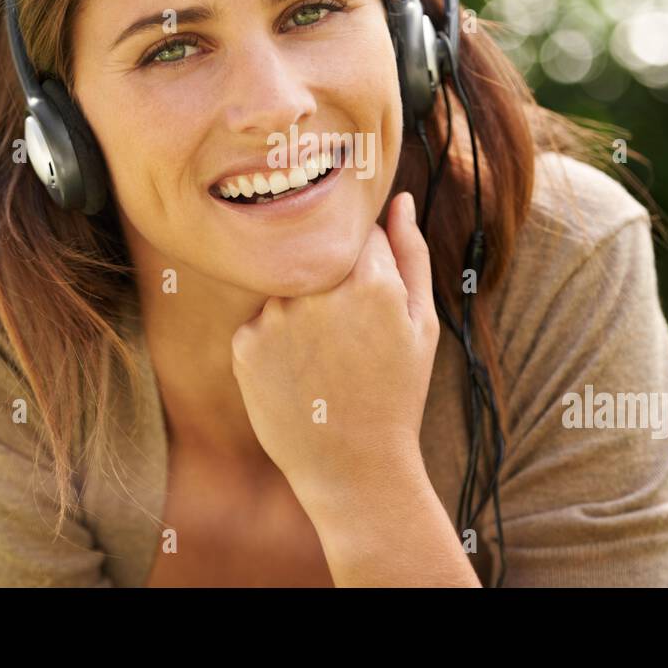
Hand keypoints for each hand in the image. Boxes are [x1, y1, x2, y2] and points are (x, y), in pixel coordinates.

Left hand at [230, 191, 440, 508]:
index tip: (369, 299)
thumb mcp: (422, 323)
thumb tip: (399, 200)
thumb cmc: (396, 392)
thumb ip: (411, 252)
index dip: (367, 265)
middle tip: (345, 334)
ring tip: (323, 357)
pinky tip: (297, 373)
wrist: (353, 467)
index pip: (358, 234)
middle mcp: (316, 290)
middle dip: (330, 281)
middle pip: (316, 256)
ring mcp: (275, 315)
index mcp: (369, 280)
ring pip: (285, 284)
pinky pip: (260, 318)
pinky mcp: (245, 343)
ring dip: (299, 305)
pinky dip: (276, 338)